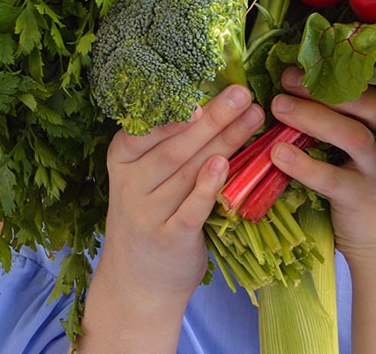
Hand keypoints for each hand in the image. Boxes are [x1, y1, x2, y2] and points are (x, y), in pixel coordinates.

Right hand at [91, 85, 262, 315]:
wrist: (138, 284)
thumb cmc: (151, 216)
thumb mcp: (145, 179)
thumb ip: (170, 145)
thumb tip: (212, 102)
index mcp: (122, 161)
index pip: (144, 129)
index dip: (172, 110)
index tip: (199, 91)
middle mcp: (131, 186)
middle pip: (176, 147)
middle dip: (213, 118)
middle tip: (241, 94)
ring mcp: (149, 214)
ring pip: (189, 171)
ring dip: (225, 141)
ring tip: (252, 117)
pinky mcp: (170, 238)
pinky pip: (191, 208)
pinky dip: (207, 186)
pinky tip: (224, 164)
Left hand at [268, 67, 375, 266]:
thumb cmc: (360, 185)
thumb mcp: (354, 152)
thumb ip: (334, 123)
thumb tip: (288, 91)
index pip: (367, 89)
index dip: (335, 75)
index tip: (298, 67)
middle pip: (368, 105)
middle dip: (326, 90)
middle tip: (286, 80)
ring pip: (353, 136)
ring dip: (313, 118)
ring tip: (277, 107)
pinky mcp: (361, 199)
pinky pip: (333, 179)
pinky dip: (304, 165)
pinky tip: (278, 154)